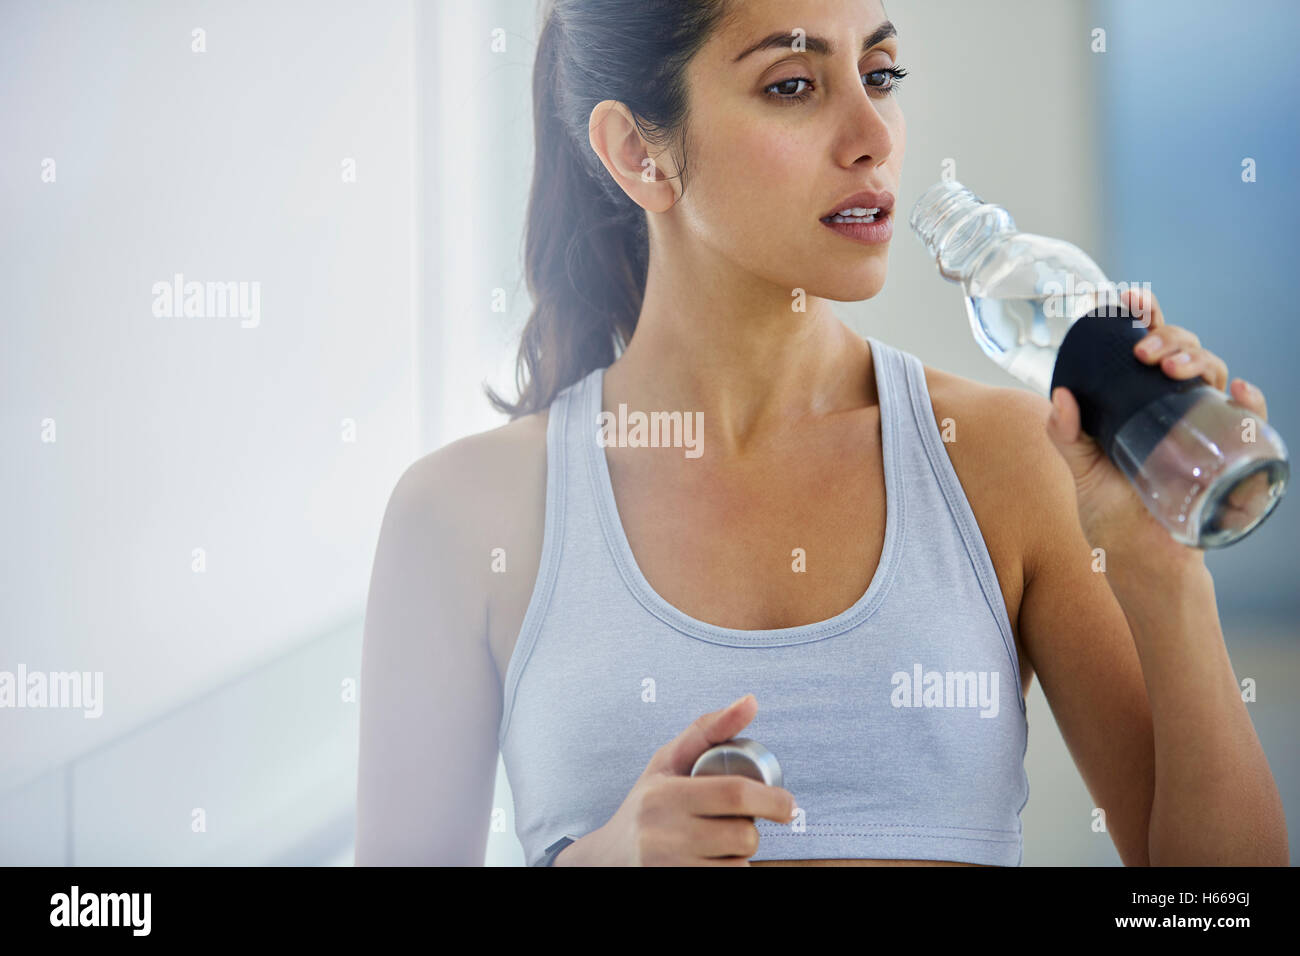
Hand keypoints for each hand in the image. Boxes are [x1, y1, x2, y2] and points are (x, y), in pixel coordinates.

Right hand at [560, 694, 796, 865]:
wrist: (610, 857)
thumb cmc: (647, 803)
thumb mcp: (668, 761)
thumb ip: (709, 729)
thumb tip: (751, 701)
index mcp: (663, 795)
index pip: (734, 794)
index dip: (772, 799)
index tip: (788, 804)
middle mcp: (663, 834)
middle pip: (743, 835)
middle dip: (754, 829)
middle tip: (745, 821)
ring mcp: (669, 867)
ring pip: (738, 864)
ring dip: (740, 852)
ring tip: (718, 840)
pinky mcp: (674, 884)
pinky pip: (727, 880)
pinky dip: (728, 869)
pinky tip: (710, 858)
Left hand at [1044, 287, 1269, 560]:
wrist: (1141, 556)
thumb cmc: (1112, 510)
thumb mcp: (1082, 469)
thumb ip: (1065, 436)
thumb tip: (1059, 396)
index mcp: (1142, 399)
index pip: (1149, 346)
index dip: (1146, 316)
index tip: (1129, 296)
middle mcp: (1177, 405)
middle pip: (1184, 351)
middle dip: (1169, 337)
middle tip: (1144, 351)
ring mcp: (1206, 426)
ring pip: (1215, 373)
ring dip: (1198, 358)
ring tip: (1170, 367)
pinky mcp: (1229, 453)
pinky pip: (1251, 420)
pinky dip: (1251, 402)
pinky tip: (1239, 392)